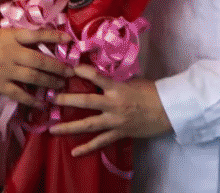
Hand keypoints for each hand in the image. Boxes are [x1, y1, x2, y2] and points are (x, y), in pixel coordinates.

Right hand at [0, 27, 72, 107]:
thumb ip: (16, 38)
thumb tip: (37, 40)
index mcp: (11, 37)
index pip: (37, 35)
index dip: (54, 37)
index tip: (69, 40)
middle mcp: (11, 52)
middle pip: (40, 60)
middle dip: (58, 66)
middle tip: (70, 71)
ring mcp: (6, 69)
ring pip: (34, 77)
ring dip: (50, 81)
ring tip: (60, 85)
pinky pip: (19, 93)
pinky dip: (32, 99)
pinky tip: (41, 103)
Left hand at [49, 65, 172, 155]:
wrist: (168, 110)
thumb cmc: (152, 92)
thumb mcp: (133, 80)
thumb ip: (116, 80)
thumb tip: (101, 78)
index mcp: (117, 88)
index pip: (96, 77)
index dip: (82, 71)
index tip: (68, 68)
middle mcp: (113, 104)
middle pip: (86, 102)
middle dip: (67, 100)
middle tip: (52, 99)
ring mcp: (115, 121)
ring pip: (88, 124)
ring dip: (69, 127)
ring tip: (53, 129)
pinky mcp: (119, 133)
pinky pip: (101, 142)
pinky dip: (87, 148)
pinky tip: (74, 152)